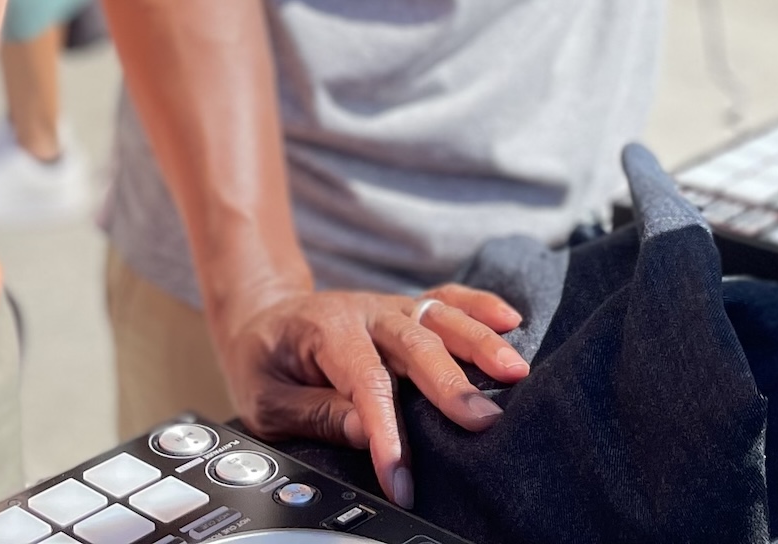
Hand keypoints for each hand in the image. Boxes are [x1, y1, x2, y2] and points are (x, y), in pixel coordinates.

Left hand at [219, 284, 528, 507]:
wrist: (261, 316)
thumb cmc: (265, 361)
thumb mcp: (266, 398)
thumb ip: (315, 412)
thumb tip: (364, 430)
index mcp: (325, 333)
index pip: (364, 383)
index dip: (386, 433)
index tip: (400, 477)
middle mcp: (365, 315)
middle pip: (413, 346)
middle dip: (450, 385)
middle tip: (484, 421)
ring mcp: (389, 309)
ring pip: (439, 319)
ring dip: (479, 343)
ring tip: (516, 370)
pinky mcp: (406, 310)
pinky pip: (446, 300)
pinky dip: (479, 306)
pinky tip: (512, 319)